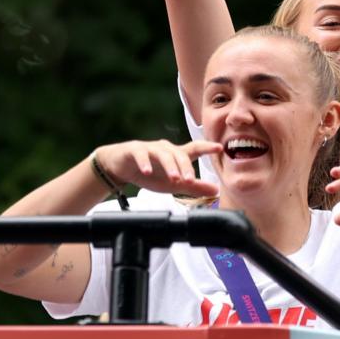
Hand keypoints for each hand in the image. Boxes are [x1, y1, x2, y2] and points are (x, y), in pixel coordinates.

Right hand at [94, 139, 220, 196]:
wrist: (120, 167)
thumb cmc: (150, 173)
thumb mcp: (173, 184)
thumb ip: (194, 187)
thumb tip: (216, 190)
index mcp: (176, 155)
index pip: (195, 149)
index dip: (207, 148)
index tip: (219, 148)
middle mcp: (165, 149)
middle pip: (179, 154)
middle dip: (186, 167)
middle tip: (190, 180)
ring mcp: (150, 148)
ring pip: (163, 154)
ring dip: (170, 166)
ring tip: (174, 178)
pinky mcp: (134, 150)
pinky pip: (141, 154)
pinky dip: (145, 163)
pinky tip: (147, 172)